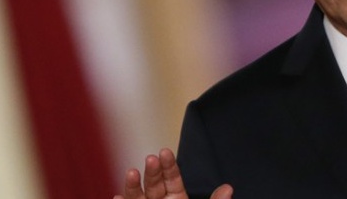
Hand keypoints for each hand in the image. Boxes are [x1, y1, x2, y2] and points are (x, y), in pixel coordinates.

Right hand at [114, 148, 233, 198]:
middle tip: (150, 159)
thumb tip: (228, 189)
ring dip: (133, 186)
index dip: (168, 166)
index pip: (172, 179)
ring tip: (131, 172)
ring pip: (138, 198)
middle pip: (154, 185)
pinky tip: (118, 197)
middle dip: (152, 172)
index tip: (164, 152)